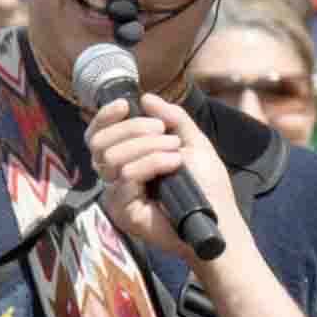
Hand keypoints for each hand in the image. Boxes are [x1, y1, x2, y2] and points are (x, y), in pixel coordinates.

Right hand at [83, 94, 235, 276]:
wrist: (218, 218)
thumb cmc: (207, 185)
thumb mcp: (192, 142)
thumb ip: (172, 118)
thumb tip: (146, 98)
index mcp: (127, 159)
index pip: (98, 136)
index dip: (105, 117)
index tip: (125, 104)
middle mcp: (116, 177)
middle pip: (100, 143)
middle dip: (133, 128)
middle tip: (163, 131)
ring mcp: (117, 195)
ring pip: (112, 157)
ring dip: (147, 146)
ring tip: (175, 151)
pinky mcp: (123, 211)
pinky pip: (126, 176)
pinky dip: (152, 162)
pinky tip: (174, 163)